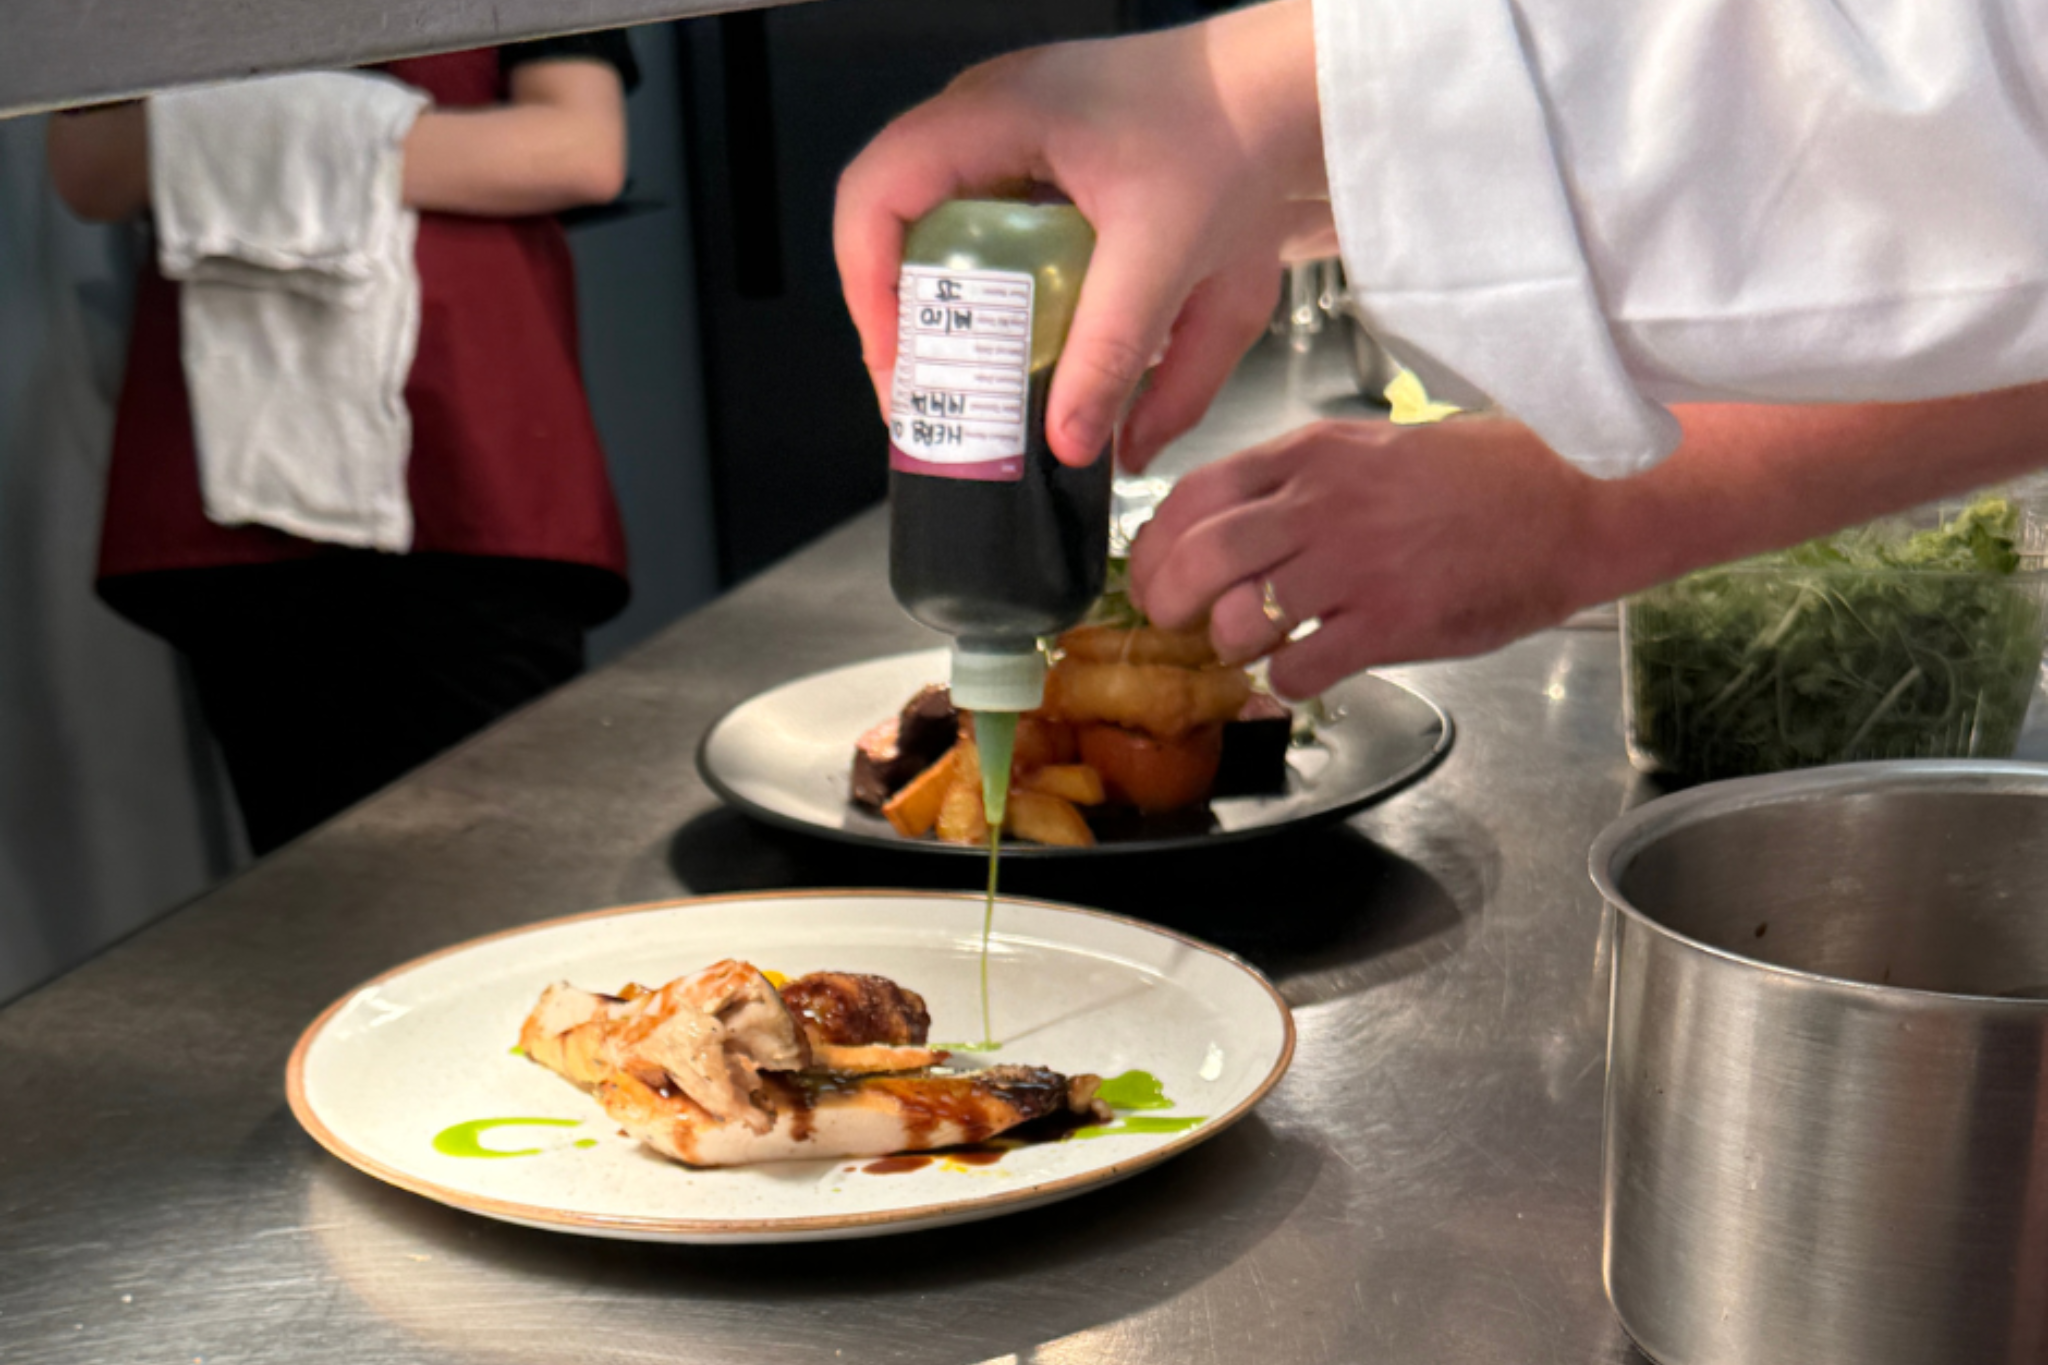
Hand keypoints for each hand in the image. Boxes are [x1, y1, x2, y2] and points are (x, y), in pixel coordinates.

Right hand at [834, 0, 1329, 470]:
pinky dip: (1010, 305)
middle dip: (908, 320)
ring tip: (981, 388)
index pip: (877, 194)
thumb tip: (1071, 443)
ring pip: (946, 240)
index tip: (899, 361)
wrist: (1298, 93)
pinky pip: (999, 242)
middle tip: (933, 396)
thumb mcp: (1170, 255)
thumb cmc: (1238, 133)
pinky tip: (1044, 353)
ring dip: (956, 319)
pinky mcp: (1050, 175)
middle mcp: (991, 121)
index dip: (868, 286)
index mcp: (995, 115)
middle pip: (899, 226)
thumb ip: (1117, 355)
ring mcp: (1016, 144)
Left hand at [1127, 418, 1607, 697]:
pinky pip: (1297, 667)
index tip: (1153, 572)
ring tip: (1251, 645)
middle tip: (1175, 623)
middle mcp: (1320, 504)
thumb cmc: (1477, 479)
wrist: (1572, 501)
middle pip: (1196, 560)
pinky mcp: (1390, 623)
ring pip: (1235, 619)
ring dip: (1229, 644)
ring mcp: (1354, 565)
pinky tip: (1307, 667)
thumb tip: (1225, 527)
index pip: (1192, 496)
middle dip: (1166, 602)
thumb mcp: (1370, 449)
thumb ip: (1295, 482)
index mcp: (1310, 455)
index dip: (1154, 545)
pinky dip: (1286, 679)